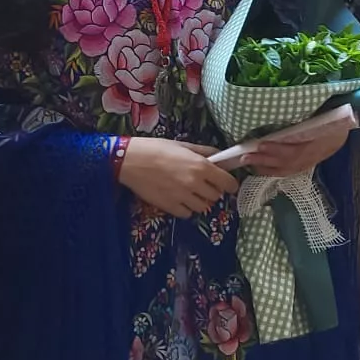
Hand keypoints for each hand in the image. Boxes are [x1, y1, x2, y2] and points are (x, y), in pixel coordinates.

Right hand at [119, 138, 238, 217]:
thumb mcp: (183, 145)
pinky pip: (187, 214)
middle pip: (216, 196)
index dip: (230, 184)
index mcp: (201, 166)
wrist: (130, 161)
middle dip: (213, 190)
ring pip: (203, 207)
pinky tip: (180, 199)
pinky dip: (187, 208)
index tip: (228, 183)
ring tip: (192, 192)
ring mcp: (182, 197)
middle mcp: (195, 184)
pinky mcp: (169, 207)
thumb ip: (204, 152)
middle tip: (205, 184)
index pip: (227, 183)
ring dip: (201, 201)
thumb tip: (220, 155)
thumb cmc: (156, 149)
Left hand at [245, 115, 356, 176]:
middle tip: (246, 156)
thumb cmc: (336, 114)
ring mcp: (313, 159)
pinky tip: (261, 169)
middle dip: (266, 160)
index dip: (278, 149)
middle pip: (288, 161)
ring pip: (287, 168)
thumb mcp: (329, 111)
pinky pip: (289, 171)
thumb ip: (311, 110)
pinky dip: (274, 171)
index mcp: (323, 139)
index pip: (296, 150)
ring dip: (266, 167)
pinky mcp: (308, 162)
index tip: (261, 144)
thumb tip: (286, 102)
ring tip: (248, 163)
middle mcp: (317, 153)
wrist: (350, 123)